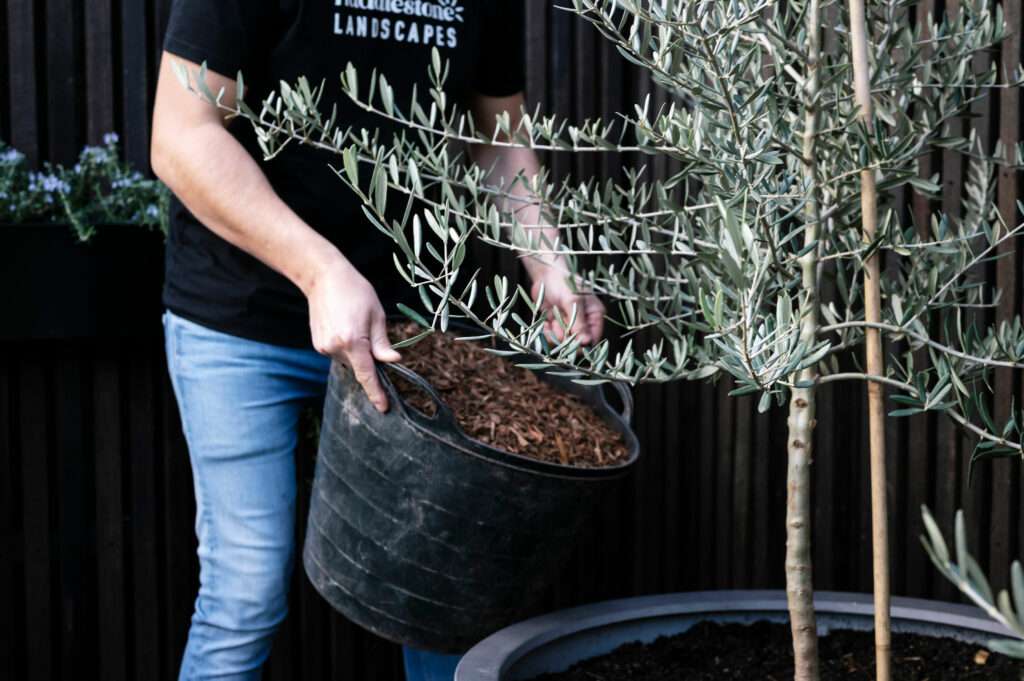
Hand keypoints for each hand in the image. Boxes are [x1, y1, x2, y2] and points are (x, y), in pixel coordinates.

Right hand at [305, 256, 399, 412]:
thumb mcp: (376, 314)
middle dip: (368, 359)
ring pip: (348, 360)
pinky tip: (345, 327)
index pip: (367, 375)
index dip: (376, 393)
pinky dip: (346, 347)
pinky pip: (338, 354)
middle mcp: (335, 348)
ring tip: (354, 323)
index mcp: (353, 341)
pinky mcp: (317, 345)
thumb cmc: (355, 291)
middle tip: (370, 333)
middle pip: (359, 366)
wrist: (323, 277)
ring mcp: (323, 347)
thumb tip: (393, 361)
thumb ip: (383, 342)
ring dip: (356, 352)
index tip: (383, 407)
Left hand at [530, 265, 605, 344]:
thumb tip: (586, 342)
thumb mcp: (573, 301)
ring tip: (552, 321)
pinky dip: (547, 332)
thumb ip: (579, 323)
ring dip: (554, 335)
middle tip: (558, 326)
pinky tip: (546, 322)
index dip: (583, 345)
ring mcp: (569, 323)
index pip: (593, 338)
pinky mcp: (556, 323)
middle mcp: (583, 321)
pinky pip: (552, 337)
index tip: (571, 345)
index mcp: (594, 315)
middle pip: (577, 343)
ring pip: (563, 342)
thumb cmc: (563, 281)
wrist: (544, 273)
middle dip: (565, 339)